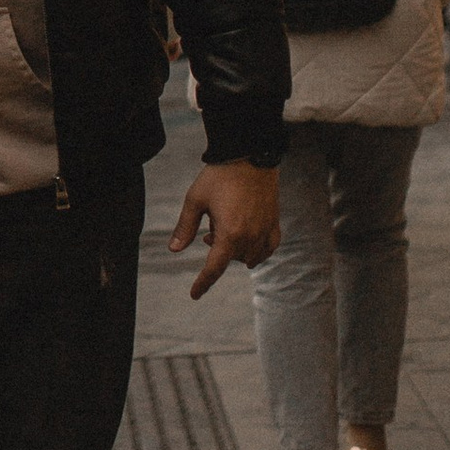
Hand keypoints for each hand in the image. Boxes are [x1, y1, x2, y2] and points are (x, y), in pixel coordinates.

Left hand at [172, 160, 280, 298]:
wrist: (250, 154)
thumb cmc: (219, 176)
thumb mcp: (195, 200)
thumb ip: (185, 227)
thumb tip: (174, 250)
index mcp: (230, 233)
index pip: (214, 268)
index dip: (203, 283)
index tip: (194, 295)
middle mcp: (251, 237)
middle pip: (230, 260)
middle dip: (217, 252)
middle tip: (209, 231)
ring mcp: (265, 230)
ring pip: (249, 257)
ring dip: (235, 251)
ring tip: (225, 228)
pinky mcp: (275, 223)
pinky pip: (268, 248)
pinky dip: (257, 251)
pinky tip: (248, 242)